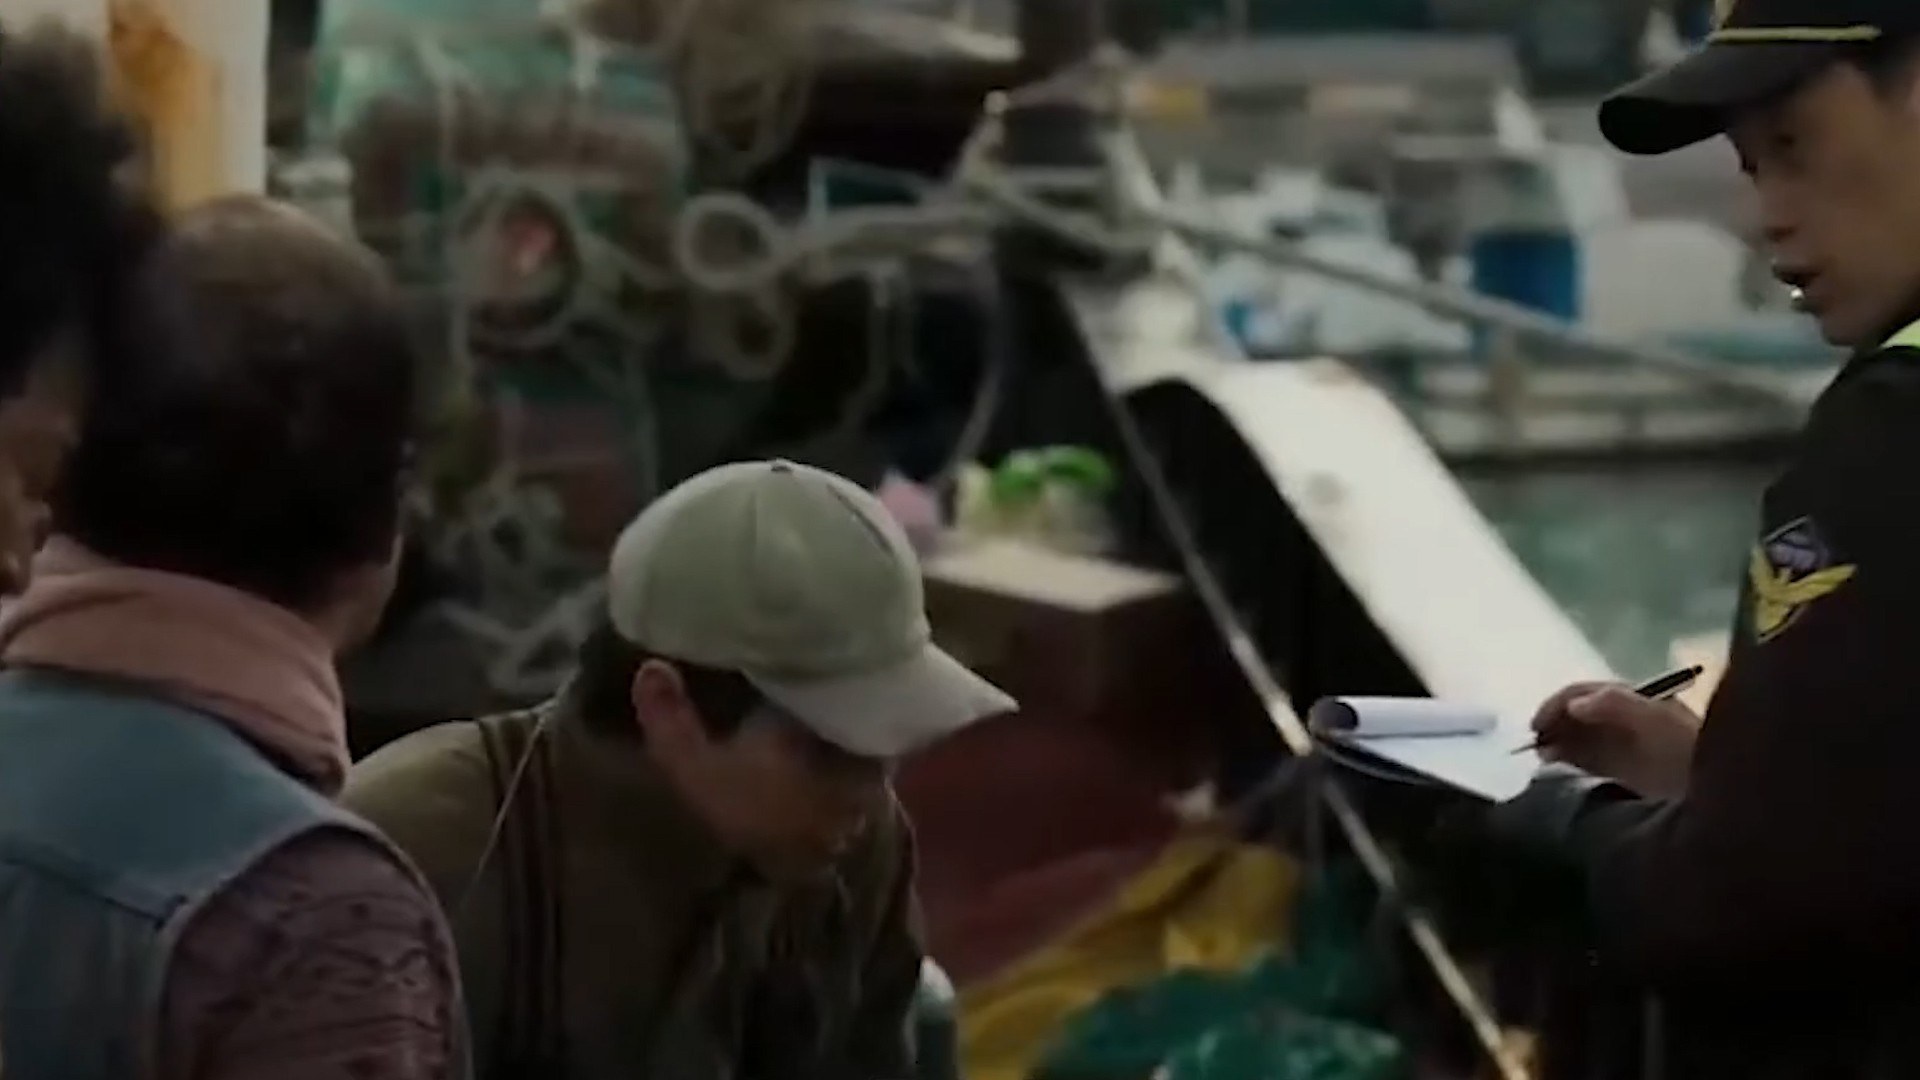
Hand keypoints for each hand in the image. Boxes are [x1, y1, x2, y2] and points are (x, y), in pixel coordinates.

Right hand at [1529, 683, 1701, 798]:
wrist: (1723, 802)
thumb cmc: (1688, 756)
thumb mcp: (1658, 722)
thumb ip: (1617, 705)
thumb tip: (1575, 704)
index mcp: (1639, 700)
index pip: (1587, 692)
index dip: (1558, 704)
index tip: (1536, 725)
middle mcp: (1631, 720)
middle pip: (1580, 715)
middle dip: (1555, 725)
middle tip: (1534, 746)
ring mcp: (1629, 750)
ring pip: (1581, 739)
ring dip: (1558, 745)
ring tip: (1542, 759)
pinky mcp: (1628, 778)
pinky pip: (1589, 765)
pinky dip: (1568, 765)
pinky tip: (1557, 773)